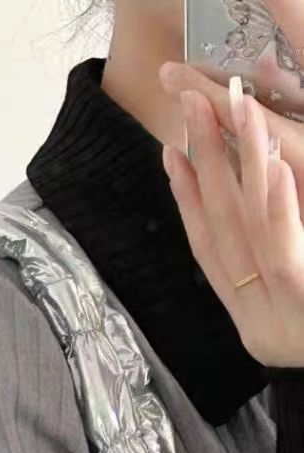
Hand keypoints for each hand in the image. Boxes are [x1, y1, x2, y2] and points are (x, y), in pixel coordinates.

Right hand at [158, 62, 303, 368]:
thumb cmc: (302, 342)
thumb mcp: (273, 311)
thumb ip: (259, 271)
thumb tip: (249, 227)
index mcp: (236, 295)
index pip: (202, 235)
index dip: (183, 193)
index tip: (169, 149)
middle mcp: (245, 292)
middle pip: (218, 216)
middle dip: (204, 157)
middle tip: (192, 102)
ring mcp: (271, 295)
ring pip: (249, 221)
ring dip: (242, 162)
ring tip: (239, 109)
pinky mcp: (298, 292)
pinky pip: (284, 248)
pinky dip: (279, 210)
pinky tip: (278, 171)